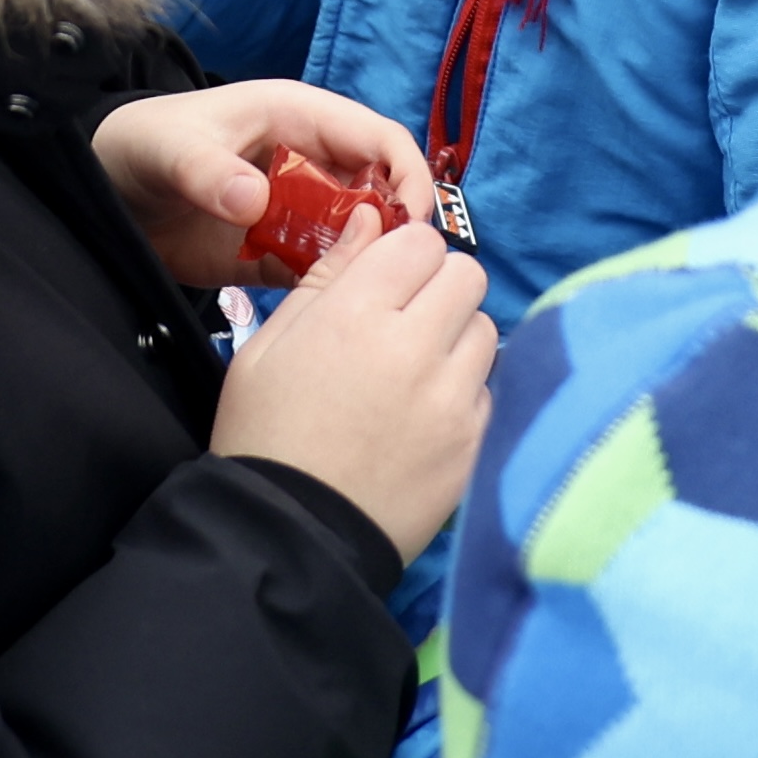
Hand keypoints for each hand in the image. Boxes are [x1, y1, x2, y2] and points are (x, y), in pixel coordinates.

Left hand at [94, 79, 439, 287]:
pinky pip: (321, 269)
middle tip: (399, 273)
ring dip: (368, 262)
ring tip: (368, 297)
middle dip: (397, 228)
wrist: (105, 191)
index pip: (379, 138)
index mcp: (300, 117)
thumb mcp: (171, 149)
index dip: (408, 174)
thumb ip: (208, 172)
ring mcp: (297, 209)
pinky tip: (329, 310)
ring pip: (358, 235)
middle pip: (381, 191)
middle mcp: (311, 162)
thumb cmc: (143, 144)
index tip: (415, 222)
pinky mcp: (276, 251)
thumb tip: (255, 202)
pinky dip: (331, 287)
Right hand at [209, 214, 495, 560]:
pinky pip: (491, 389)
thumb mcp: (268, 347)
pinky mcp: (474, 443)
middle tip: (405, 324)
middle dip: (437, 289)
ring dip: (457, 339)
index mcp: (356, 315)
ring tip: (416, 374)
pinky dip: (466, 393)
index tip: (386, 284)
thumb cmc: (266, 436)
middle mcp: (414, 347)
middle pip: (467, 275)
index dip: (403, 257)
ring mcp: (452, 399)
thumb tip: (369, 219)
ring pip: (486, 329)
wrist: (291, 538)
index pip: (420, 241)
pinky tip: (427, 417)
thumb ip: (326, 277)